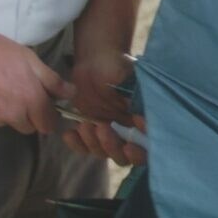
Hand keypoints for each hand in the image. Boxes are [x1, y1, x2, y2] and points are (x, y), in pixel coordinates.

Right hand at [0, 28, 71, 134]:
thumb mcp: (28, 58)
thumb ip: (51, 80)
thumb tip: (70, 94)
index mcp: (30, 100)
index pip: (48, 125)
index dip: (48, 116)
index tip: (43, 105)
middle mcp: (12, 116)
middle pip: (27, 127)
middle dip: (27, 115)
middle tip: (16, 91)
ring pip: (5, 123)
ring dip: (4, 111)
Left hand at [60, 47, 144, 164]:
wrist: (97, 60)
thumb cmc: (120, 66)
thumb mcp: (132, 80)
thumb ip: (139, 100)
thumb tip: (144, 121)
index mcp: (143, 123)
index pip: (148, 148)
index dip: (140, 149)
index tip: (132, 135)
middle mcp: (128, 132)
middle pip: (123, 156)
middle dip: (112, 146)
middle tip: (103, 127)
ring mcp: (109, 133)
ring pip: (103, 152)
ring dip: (93, 143)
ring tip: (85, 125)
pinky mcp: (91, 131)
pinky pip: (84, 146)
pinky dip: (77, 143)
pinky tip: (70, 134)